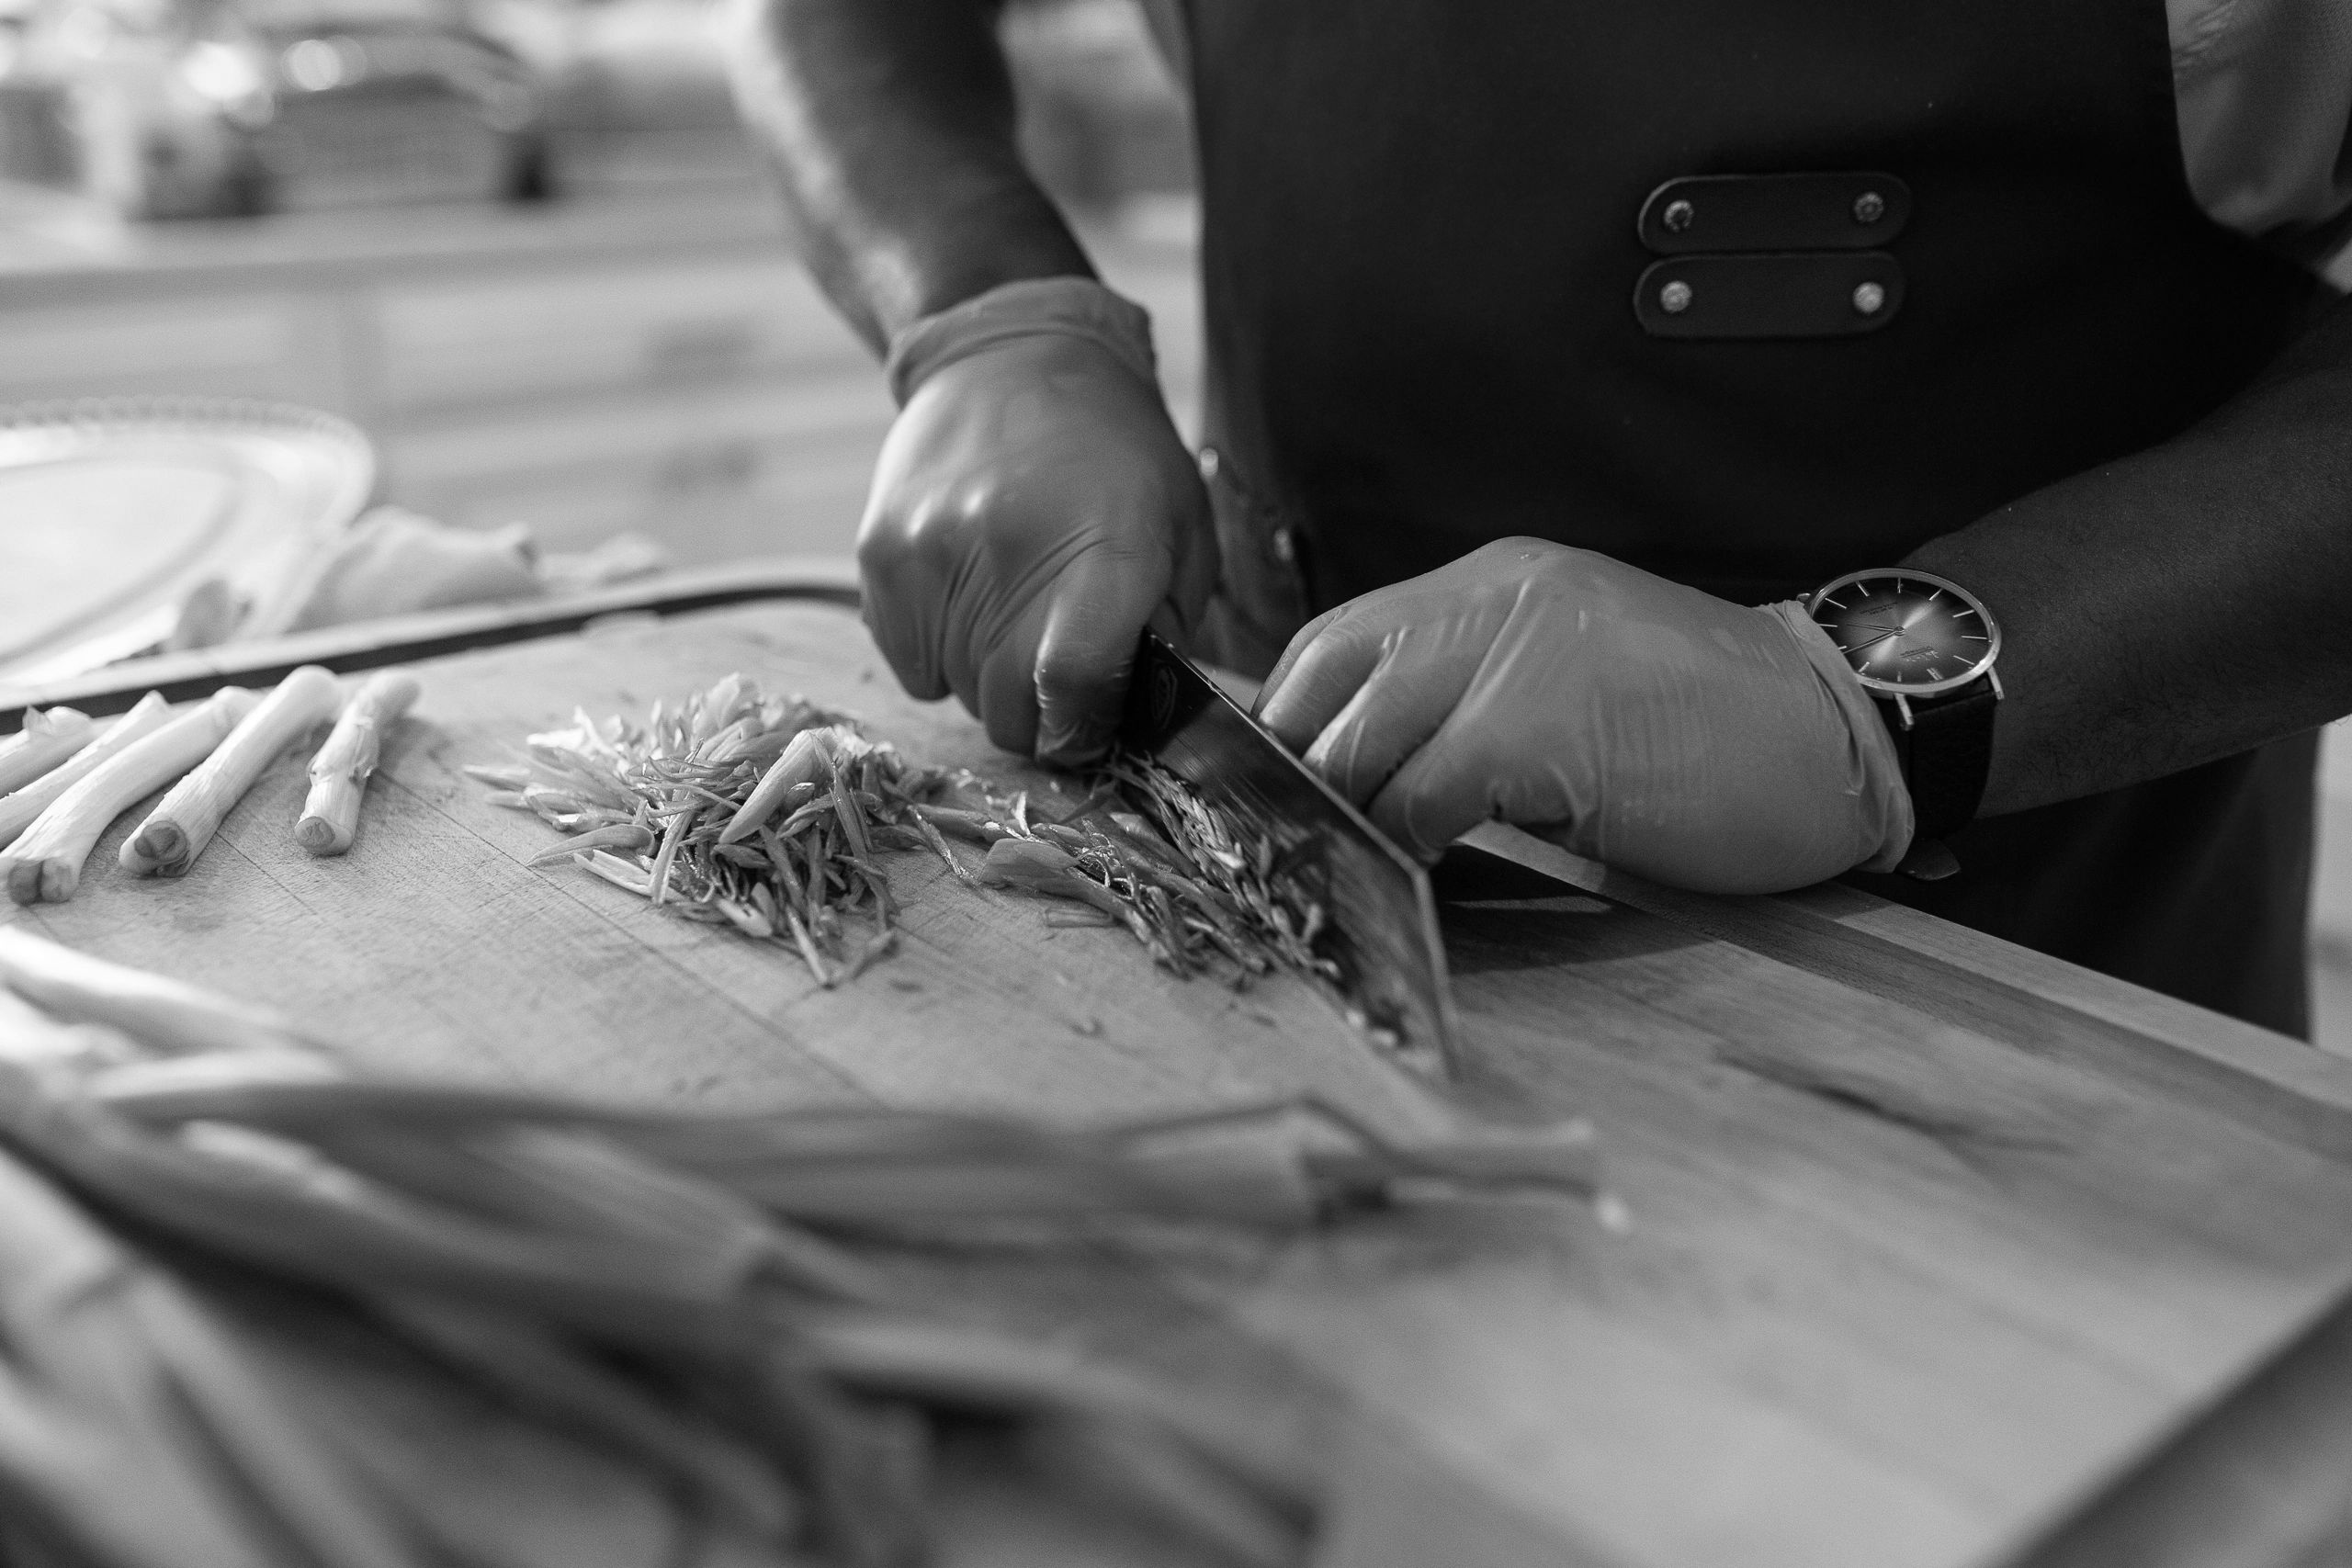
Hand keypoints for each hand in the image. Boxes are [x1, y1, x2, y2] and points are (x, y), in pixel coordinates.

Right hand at [857, 332, 1217, 762]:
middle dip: (1040, 714)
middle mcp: (1009, 550)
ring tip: (1016, 608)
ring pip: (960, 695)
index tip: (1092, 724)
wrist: (1010, 358)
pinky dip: (941, 657)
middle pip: (1009, 711)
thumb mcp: (1180, 527)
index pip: (1073, 682)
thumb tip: (1127, 715)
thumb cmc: (1113, 450)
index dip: (1084, 727)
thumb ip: (1165, 628)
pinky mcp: (879, 558)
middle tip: (1058, 669)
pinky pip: (913, 668)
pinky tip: (970, 599)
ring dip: (992, 678)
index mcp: (1103, 545)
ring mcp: (932, 554)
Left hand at [1254, 539, 1911, 892]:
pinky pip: (1426, 796)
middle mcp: (1497, 600)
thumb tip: (1367, 787)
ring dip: (1338, 821)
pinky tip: (1405, 882)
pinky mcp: (1544, 725)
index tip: (1259, 789)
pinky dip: (1400, 848)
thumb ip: (1475, 706)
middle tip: (1271, 847)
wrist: (1844, 728)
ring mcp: (1520, 654)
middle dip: (1289, 774)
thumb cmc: (1715, 732)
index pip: (1340, 639)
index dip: (1285, 719)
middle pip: (1332, 683)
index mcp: (1497, 583)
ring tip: (1328, 876)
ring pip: (1366, 741)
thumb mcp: (1574, 686)